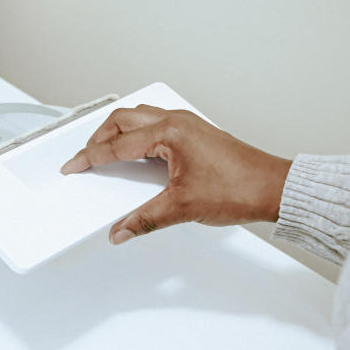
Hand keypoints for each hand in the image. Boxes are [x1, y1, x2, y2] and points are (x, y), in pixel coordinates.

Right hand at [60, 105, 291, 244]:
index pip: (117, 144)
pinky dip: (137, 135)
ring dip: (118, 132)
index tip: (74, 165)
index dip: (90, 157)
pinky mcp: (195, 133)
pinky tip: (137, 154)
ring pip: (139, 118)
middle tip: (84, 157)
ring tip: (105, 151)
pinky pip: (156, 125)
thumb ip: (144, 219)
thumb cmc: (240, 188)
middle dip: (98, 137)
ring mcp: (187, 124)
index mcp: (169, 133)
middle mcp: (176, 122)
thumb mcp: (183, 208)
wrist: (275, 188)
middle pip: (122, 120)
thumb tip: (121, 231)